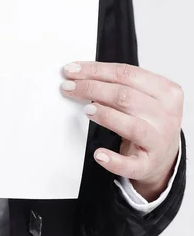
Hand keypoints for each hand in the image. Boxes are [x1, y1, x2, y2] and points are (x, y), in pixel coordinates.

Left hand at [60, 61, 183, 200]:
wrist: (163, 155)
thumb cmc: (147, 120)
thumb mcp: (142, 96)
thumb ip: (118, 84)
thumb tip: (79, 74)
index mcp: (166, 91)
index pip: (127, 74)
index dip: (96, 70)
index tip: (72, 70)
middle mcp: (166, 115)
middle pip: (126, 97)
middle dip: (92, 89)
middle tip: (68, 88)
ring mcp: (159, 141)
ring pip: (132, 126)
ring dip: (106, 116)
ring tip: (86, 111)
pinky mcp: (149, 165)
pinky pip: (131, 164)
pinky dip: (114, 161)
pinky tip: (99, 154)